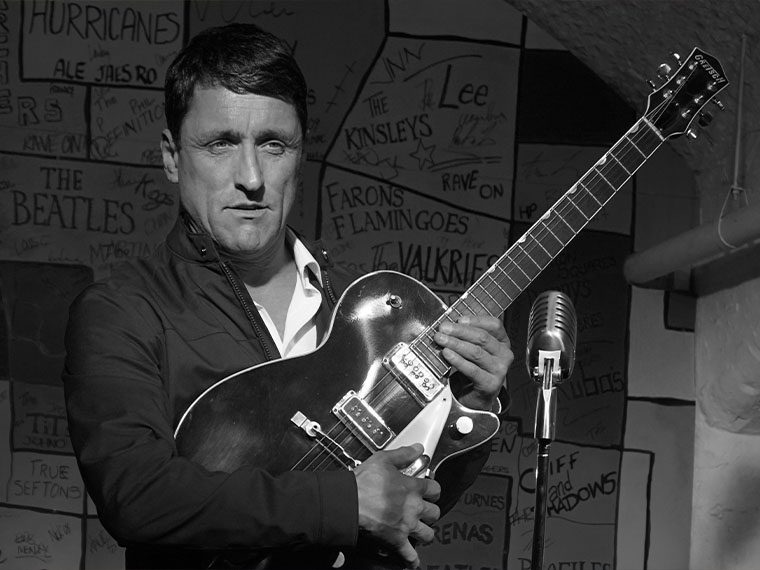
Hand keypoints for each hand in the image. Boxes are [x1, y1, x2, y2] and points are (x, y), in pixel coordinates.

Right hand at [354, 444, 440, 568]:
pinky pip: (409, 555)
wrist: (348, 502)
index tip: (429, 490)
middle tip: (423, 509)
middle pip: (435, 513)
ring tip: (420, 530)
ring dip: (425, 532)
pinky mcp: (396, 541)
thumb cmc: (363, 482)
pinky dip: (412, 559)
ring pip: (428, 534)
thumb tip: (417, 448)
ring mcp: (406, 526)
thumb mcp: (383, 459)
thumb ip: (403, 454)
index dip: (433, 489)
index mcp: (413, 488)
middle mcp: (414, 508)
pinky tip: (412, 559)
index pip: (436, 489)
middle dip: (431, 511)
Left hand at [434, 315, 512, 410]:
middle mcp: (505, 355)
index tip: (459, 319)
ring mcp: (499, 370)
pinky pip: (472, 369)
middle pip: (483, 338)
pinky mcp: (490, 384)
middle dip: (460, 331)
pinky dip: (457, 360)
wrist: (476, 396)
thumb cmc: (474, 368)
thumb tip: (449, 324)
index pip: (494, 325)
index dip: (476, 320)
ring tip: (441, 339)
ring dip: (456, 344)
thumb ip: (467, 336)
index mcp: (503, 342)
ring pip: (476, 352)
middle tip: (443, 328)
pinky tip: (447, 354)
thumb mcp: (474, 349)